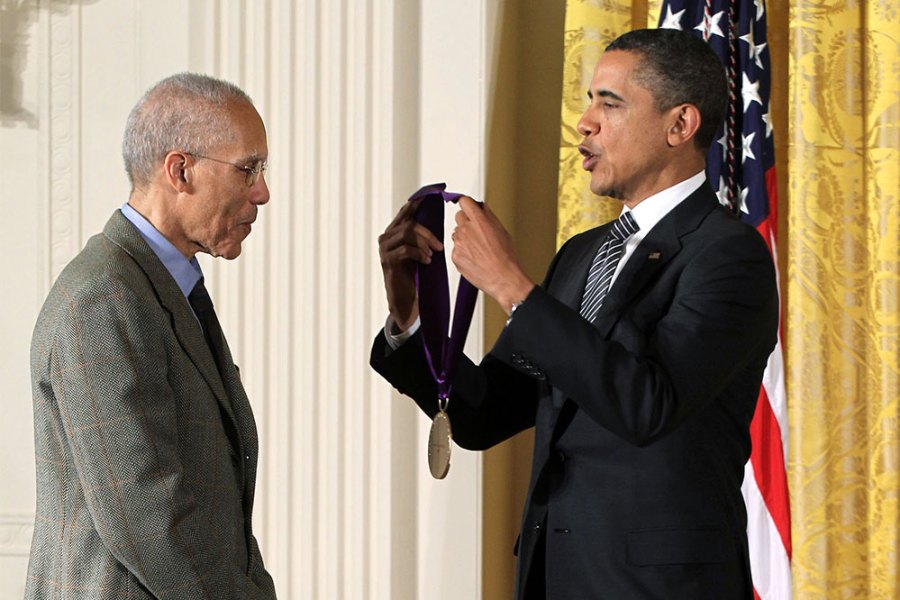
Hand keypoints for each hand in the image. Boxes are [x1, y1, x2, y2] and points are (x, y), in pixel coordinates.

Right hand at [378, 199, 443, 329]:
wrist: (406, 300)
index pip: (406, 212)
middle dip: (428, 232)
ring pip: (407, 233)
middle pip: (408, 222)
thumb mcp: (421, 250)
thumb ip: (423, 236)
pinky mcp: (387, 261)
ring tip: (432, 254)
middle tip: (440, 245)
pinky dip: (420, 254)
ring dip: (425, 243)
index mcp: (394, 232)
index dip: (418, 202)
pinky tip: (427, 261)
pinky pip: (406, 250)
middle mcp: (386, 237)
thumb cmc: (416, 275)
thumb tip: (437, 217)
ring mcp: (384, 249)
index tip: (433, 195)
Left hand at [451, 196, 534, 313]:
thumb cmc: (506, 257)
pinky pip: (456, 249)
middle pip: (459, 217)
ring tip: (479, 248)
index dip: (467, 204)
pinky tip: (475, 258)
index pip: (464, 202)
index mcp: (479, 221)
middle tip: (477, 231)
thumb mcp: (502, 231)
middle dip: (467, 221)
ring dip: (464, 237)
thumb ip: (489, 216)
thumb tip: (483, 208)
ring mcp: (459, 243)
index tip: (468, 206)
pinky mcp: (455, 256)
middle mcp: (466, 230)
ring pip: (457, 234)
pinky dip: (463, 252)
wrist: (502, 278)